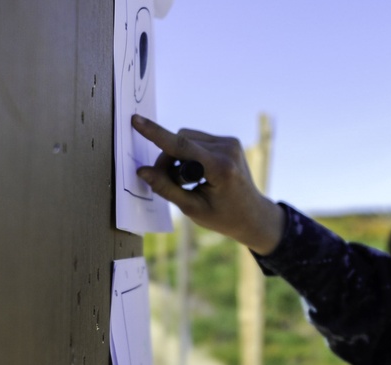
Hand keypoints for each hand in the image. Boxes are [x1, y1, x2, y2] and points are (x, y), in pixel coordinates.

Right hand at [131, 114, 283, 254]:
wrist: (253, 215)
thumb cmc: (224, 217)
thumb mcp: (192, 209)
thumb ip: (166, 188)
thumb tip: (142, 171)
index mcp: (221, 169)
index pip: (182, 146)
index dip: (156, 134)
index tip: (136, 120)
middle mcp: (228, 150)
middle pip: (181, 141)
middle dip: (168, 159)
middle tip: (170, 183)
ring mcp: (230, 143)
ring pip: (186, 138)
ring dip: (178, 157)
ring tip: (187, 181)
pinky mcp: (229, 141)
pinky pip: (197, 140)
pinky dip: (190, 154)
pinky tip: (197, 174)